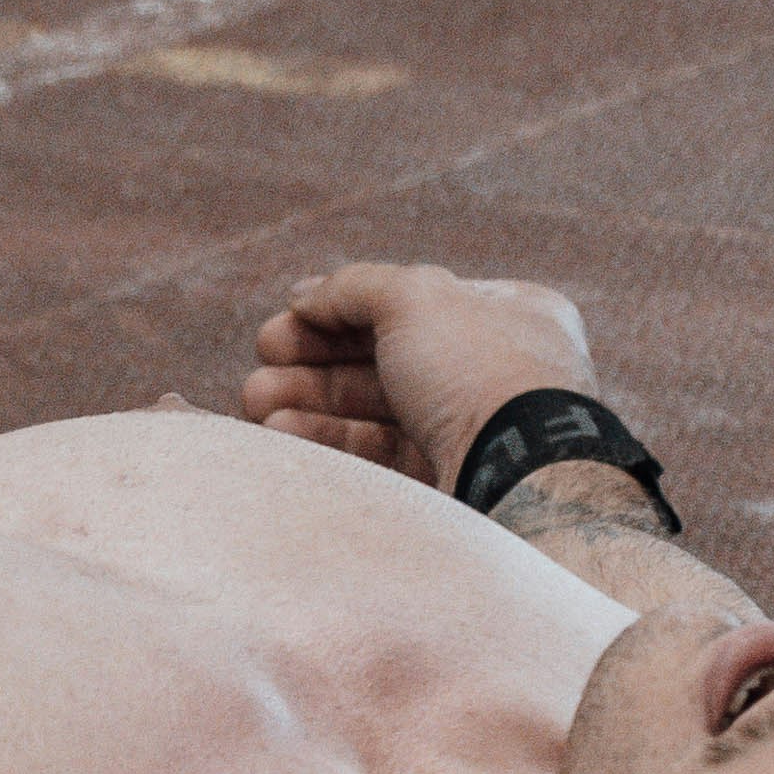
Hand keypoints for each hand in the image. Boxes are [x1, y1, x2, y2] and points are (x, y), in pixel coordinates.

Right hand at [240, 261, 598, 491]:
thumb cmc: (479, 371)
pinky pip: (381, 459)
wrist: (520, 477)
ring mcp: (475, 435)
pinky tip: (280, 435)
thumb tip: (306, 294)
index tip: (290, 314)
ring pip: (378, 411)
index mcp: (509, 317)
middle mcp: (498, 374)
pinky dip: (329, 444)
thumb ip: (354, 286)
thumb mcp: (413, 296)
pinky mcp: (452, 487)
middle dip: (316, 358)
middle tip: (263, 359)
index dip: (345, 307)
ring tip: (253, 402)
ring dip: (310, 401)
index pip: (412, 304)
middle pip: (386, 358)